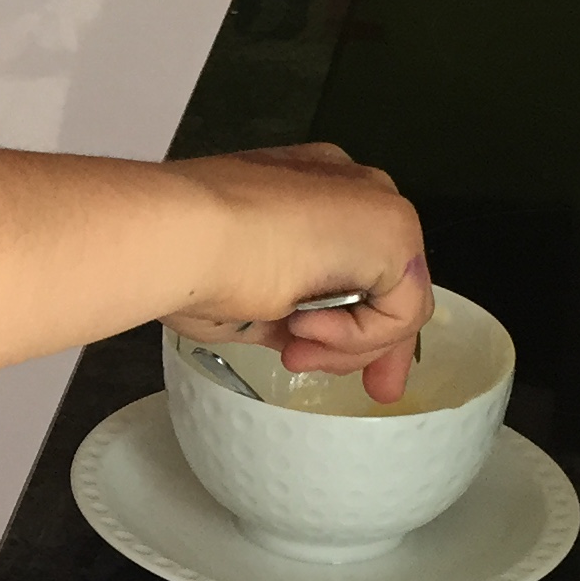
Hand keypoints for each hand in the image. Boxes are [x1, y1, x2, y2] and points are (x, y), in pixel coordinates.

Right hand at [170, 143, 433, 403]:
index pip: (353, 262)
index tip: (328, 358)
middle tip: (374, 390)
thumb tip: (302, 341)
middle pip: (388, 280)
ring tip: (295, 351)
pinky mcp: (394, 231)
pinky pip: (400, 312)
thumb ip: (285, 313)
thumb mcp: (246, 299)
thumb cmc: (185, 260)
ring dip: (349, 346)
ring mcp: (374, 205)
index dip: (354, 318)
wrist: (178, 233)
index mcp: (307, 193)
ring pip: (396, 302)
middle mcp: (347, 190)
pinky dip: (357, 338)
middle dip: (377, 342)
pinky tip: (304, 326)